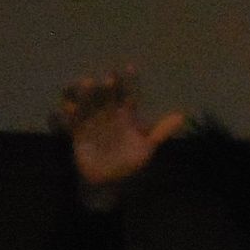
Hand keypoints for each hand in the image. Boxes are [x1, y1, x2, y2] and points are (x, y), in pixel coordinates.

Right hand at [50, 66, 185, 204]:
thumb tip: (182, 116)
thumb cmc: (129, 162)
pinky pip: (71, 122)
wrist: (110, 181)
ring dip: (86, 94)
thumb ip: (161, 131)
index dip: (129, 81)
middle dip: (106, 87)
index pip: (128, 94)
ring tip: (86, 83)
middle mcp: (107, 114)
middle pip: (106, 96)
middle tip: (108, 78)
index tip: (130, 67)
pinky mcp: (77, 133)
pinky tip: (66, 108)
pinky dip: (67, 115)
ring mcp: (91, 122)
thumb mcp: (147, 147)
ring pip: (87, 104)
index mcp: (125, 115)